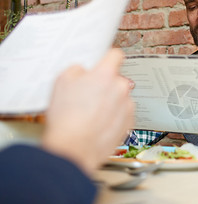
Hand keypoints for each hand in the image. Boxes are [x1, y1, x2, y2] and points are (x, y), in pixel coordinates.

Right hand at [42, 49, 134, 174]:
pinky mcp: (129, 122)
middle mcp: (121, 88)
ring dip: (111, 102)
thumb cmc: (67, 118)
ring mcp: (127, 106)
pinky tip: (98, 124)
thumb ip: (77, 70)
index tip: (105, 62)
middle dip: (105, 84)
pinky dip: (114, 117)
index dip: (108, 58)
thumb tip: (83, 71)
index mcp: (106, 74)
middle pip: (116, 79)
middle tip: (89, 95)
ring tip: (91, 114)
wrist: (74, 148)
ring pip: (120, 97)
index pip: (115, 55)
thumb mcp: (62, 82)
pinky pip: (123, 114)